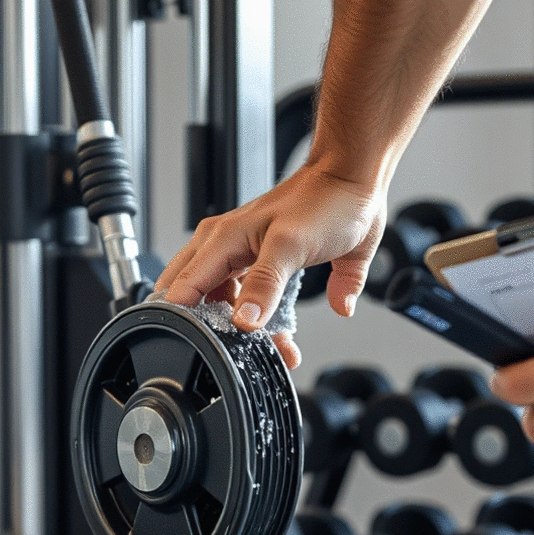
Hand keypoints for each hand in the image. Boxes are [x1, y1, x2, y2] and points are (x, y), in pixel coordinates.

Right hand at [154, 163, 385, 369]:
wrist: (351, 179)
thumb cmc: (323, 202)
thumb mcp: (291, 245)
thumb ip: (265, 284)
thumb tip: (243, 320)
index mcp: (220, 240)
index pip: (182, 289)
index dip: (189, 324)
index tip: (208, 351)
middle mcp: (222, 247)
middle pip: (199, 303)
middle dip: (218, 334)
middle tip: (244, 355)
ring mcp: (239, 255)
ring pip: (226, 307)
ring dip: (247, 334)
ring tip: (278, 351)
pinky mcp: (259, 264)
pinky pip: (248, 302)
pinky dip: (263, 325)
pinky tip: (284, 339)